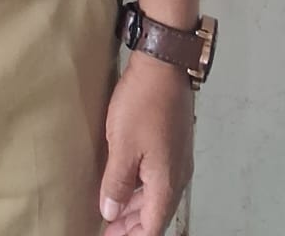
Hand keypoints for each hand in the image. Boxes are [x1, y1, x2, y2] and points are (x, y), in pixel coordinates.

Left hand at [98, 51, 194, 235]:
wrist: (164, 64)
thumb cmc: (142, 103)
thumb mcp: (122, 145)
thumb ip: (116, 183)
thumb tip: (111, 212)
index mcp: (166, 183)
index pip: (152, 226)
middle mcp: (177, 175)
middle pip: (155, 214)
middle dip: (132, 226)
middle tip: (107, 229)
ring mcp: (178, 158)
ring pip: (157, 195)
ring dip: (135, 207)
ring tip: (112, 210)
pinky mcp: (173, 142)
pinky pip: (158, 177)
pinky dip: (141, 188)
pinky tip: (125, 181)